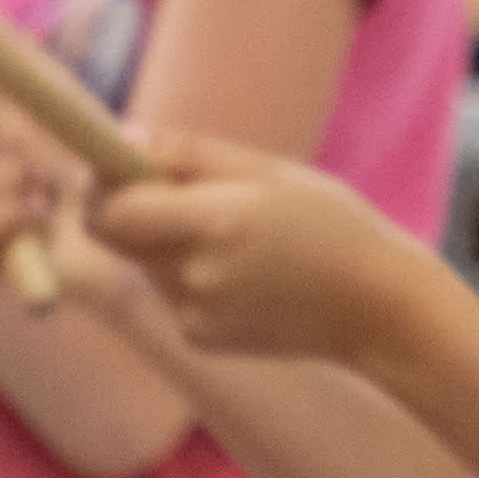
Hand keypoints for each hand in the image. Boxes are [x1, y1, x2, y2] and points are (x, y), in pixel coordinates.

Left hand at [80, 131, 423, 357]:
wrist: (378, 308)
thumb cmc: (332, 224)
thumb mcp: (268, 171)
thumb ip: (189, 154)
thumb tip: (123, 138)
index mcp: (214, 222)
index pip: (110, 210)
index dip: (100, 185)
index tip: (113, 165)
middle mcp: (195, 275)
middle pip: (115, 237)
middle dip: (128, 208)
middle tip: (175, 190)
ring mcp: (195, 314)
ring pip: (145, 263)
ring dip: (165, 241)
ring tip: (234, 234)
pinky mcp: (201, 339)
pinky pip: (171, 294)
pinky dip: (189, 275)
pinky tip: (244, 273)